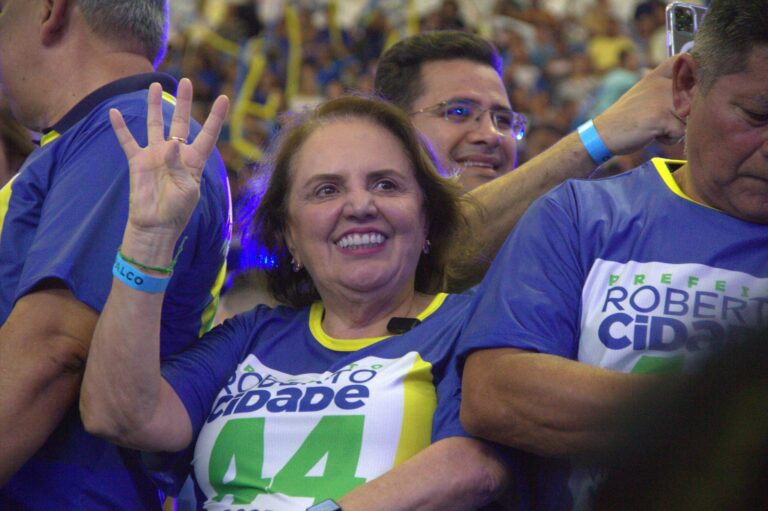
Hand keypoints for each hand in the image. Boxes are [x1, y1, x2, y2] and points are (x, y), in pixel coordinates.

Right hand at [110, 78, 228, 240]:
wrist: (155, 226)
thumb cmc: (177, 211)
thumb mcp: (187, 190)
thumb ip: (179, 166)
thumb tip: (170, 145)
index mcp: (194, 161)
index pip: (208, 134)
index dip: (215, 117)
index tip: (223, 98)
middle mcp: (175, 154)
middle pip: (180, 122)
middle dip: (183, 102)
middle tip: (186, 82)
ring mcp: (155, 155)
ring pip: (154, 124)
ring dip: (154, 106)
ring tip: (154, 85)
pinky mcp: (138, 162)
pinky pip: (127, 141)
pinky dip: (120, 127)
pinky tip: (114, 112)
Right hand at [595, 56, 686, 154]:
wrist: (604, 134)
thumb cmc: (627, 118)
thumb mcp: (644, 94)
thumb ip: (667, 87)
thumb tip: (698, 90)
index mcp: (657, 75)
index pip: (685, 59)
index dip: (693, 70)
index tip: (687, 84)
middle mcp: (661, 83)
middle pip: (695, 97)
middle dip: (685, 113)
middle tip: (664, 118)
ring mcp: (661, 99)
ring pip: (689, 117)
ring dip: (676, 128)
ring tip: (656, 127)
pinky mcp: (660, 117)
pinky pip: (680, 131)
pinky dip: (669, 138)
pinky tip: (653, 135)